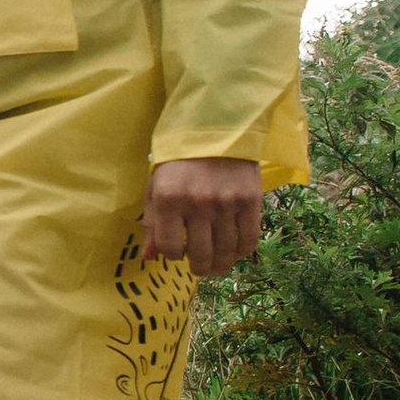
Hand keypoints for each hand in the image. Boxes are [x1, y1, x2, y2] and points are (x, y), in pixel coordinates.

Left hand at [141, 158, 263, 277]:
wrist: (216, 131)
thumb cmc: (179, 162)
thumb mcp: (157, 187)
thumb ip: (152, 223)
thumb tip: (149, 258)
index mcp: (168, 200)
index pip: (170, 248)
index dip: (173, 256)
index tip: (178, 252)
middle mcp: (197, 204)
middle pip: (200, 254)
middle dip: (199, 268)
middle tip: (201, 269)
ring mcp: (226, 203)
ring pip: (225, 251)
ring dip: (221, 265)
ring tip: (217, 265)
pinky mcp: (250, 201)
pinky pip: (249, 239)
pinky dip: (242, 252)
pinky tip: (235, 252)